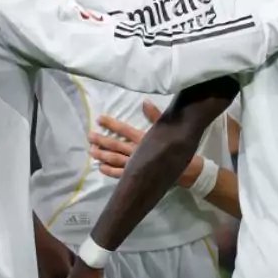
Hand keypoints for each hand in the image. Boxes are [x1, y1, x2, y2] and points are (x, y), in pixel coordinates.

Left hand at [91, 103, 205, 186]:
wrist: (187, 171)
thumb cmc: (176, 147)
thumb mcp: (167, 129)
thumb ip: (155, 115)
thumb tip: (145, 101)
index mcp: (144, 138)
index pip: (124, 129)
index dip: (111, 124)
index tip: (99, 119)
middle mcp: (137, 152)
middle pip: (116, 145)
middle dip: (102, 140)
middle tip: (89, 136)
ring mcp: (136, 165)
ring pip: (116, 159)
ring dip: (103, 156)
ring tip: (91, 151)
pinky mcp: (138, 176)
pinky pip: (121, 174)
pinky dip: (110, 171)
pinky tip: (101, 168)